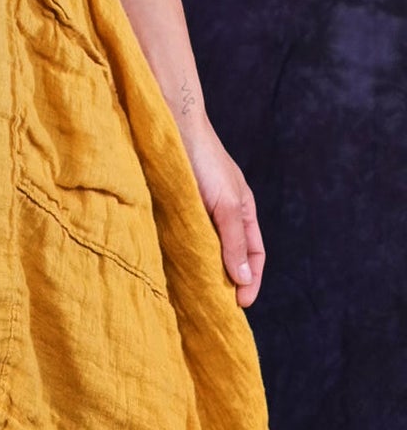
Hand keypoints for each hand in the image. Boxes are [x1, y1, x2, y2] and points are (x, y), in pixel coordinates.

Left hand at [178, 114, 265, 308]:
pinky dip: (185, 252)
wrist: (173, 124)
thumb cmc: (204, 159)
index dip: (251, 281)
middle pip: (231, 254)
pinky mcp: (178, 203)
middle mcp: (224, 212)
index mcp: (243, 211)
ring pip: (208, 246)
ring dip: (204, 268)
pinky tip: (174, 264)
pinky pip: (187, 234)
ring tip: (194, 292)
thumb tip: (243, 280)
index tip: (240, 305)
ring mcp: (201, 208)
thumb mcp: (225, 203)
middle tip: (215, 305)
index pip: (255, 255)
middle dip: (227, 280)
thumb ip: (234, 241)